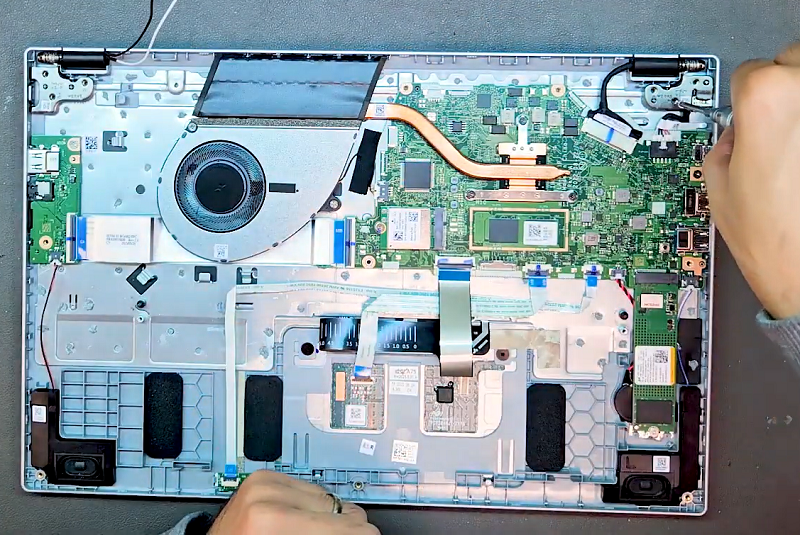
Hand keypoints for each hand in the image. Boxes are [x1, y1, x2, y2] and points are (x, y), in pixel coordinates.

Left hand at [209, 470, 378, 533]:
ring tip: (310, 531)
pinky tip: (300, 521)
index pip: (349, 526)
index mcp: (275, 522)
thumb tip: (362, 532)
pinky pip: (307, 487)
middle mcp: (268, 495)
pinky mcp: (262, 477)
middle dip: (343, 528)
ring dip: (327, 517)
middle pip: (343, 509)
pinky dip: (309, 506)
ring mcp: (263, 483)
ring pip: (328, 496)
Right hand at [704, 43, 799, 318]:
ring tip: (795, 149)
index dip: (743, 99)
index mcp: (766, 100)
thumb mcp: (718, 185)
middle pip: (795, 60)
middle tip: (777, 126)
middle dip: (784, 87)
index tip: (746, 118)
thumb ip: (726, 143)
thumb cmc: (772, 237)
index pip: (752, 71)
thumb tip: (740, 133)